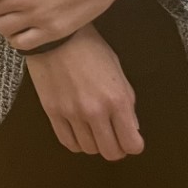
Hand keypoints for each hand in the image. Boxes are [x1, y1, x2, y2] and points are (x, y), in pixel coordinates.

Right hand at [23, 24, 143, 159]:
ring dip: (95, 143)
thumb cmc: (89, 47)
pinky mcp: (53, 112)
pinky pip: (68, 142)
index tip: (131, 138)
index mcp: (116, 99)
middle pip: (111, 153)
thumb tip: (131, 126)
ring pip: (89, 150)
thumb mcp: (117, 70)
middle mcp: (95, 111)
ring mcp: (72, 113)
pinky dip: (76, 141)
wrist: (57, 35)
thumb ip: (126, 100)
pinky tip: (78, 130)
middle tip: (114, 138)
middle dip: (116, 148)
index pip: (132, 144)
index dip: (134, 144)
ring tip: (94, 130)